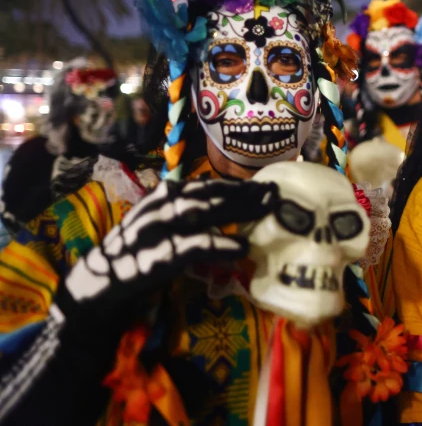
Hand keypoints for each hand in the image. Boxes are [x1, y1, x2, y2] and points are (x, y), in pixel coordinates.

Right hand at [63, 177, 277, 307]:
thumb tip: (237, 213)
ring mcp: (154, 232)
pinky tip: (241, 246)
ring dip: (234, 209)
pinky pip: (190, 247)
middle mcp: (158, 209)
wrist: (96, 288)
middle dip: (242, 193)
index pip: (205, 186)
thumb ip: (194, 219)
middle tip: (275, 193)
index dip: (236, 185)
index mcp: (162, 200)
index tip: (267, 185)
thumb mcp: (166, 231)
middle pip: (206, 194)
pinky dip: (218, 244)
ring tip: (265, 209)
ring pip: (198, 212)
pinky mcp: (153, 258)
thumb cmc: (138, 258)